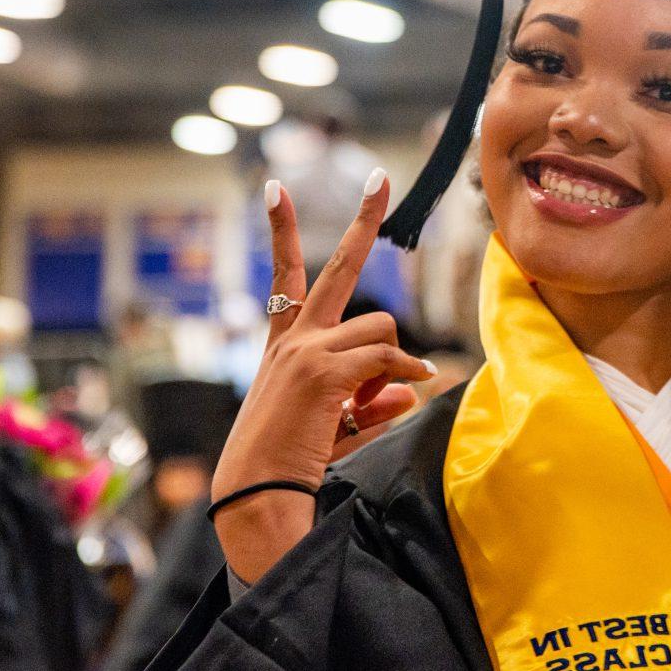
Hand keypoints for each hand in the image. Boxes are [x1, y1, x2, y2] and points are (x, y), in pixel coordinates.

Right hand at [211, 170, 431, 581]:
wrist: (257, 494)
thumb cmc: (290, 465)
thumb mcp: (336, 426)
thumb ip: (373, 401)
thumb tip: (413, 385)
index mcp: (283, 344)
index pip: (284, 276)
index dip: (281, 228)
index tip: (276, 185)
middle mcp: (293, 338)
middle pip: (337, 266)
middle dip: (362, 218)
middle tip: (378, 175)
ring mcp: (307, 350)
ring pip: (382, 326)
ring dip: (391, 358)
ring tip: (366, 403)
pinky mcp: (325, 371)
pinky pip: (388, 358)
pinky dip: (406, 372)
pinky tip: (412, 388)